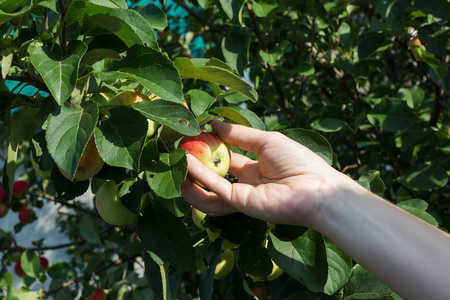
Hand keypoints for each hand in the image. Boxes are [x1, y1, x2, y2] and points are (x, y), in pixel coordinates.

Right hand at [181, 120, 354, 226]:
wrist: (315, 188)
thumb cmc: (298, 162)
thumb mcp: (267, 141)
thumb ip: (240, 135)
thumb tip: (214, 123)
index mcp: (252, 167)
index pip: (224, 157)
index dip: (209, 146)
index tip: (194, 133)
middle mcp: (243, 182)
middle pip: (212, 174)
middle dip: (194, 163)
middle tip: (178, 148)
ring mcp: (240, 195)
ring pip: (207, 190)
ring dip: (190, 176)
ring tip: (175, 160)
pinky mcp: (239, 203)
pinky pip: (215, 190)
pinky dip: (200, 178)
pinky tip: (187, 164)